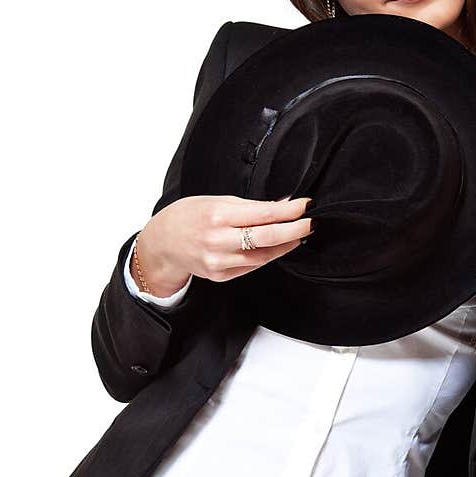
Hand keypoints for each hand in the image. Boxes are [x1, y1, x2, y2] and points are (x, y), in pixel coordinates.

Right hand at [135, 194, 313, 293]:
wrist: (163, 243)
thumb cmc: (189, 216)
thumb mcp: (216, 201)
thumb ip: (250, 205)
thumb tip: (282, 204)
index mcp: (218, 216)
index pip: (263, 213)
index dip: (289, 211)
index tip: (306, 205)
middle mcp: (219, 240)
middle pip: (268, 237)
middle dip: (295, 229)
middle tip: (312, 222)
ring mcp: (220, 261)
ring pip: (264, 256)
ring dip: (286, 245)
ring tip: (300, 234)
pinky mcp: (221, 275)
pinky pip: (252, 266)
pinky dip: (268, 256)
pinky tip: (278, 247)